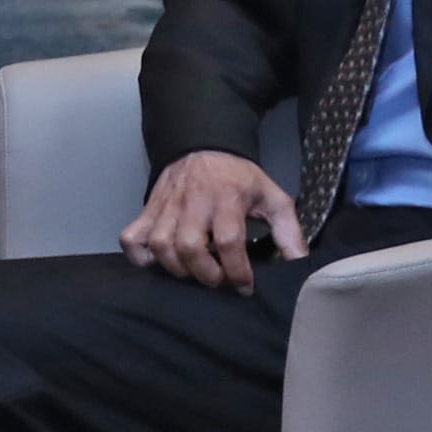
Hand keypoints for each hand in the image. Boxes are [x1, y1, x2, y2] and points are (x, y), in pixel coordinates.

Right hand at [120, 150, 299, 289]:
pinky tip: (158, 262)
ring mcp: (166, 206)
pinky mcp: (148, 209)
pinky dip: (140, 256)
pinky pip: (132, 237)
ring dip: (177, 268)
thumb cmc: (240, 178)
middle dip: (206, 274)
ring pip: (161, 245)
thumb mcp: (273, 198)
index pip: (228, 241)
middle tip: (219, 280)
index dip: (237, 271)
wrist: (203, 145)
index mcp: (227, 198)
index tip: (245, 286)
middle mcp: (193, 202)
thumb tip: (300, 266)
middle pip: (190, 247)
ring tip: (194, 273)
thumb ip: (289, 232)